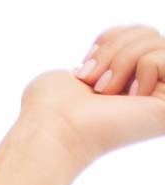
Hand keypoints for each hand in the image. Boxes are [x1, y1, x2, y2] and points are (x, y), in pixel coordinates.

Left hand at [15, 24, 164, 173]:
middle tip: (95, 82)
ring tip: (105, 92)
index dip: (110, 40)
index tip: (86, 69)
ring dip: (124, 60)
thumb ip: (103, 57)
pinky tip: (131, 98)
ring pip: (158, 42)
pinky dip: (145, 69)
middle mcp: (148, 89)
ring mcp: (161, 97)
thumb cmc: (51, 108)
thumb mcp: (73, 71)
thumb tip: (119, 58)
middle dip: (115, 49)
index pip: (136, 33)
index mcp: (125, 81)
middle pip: (149, 33)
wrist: (53, 132)